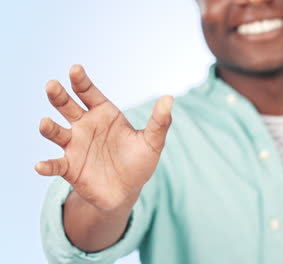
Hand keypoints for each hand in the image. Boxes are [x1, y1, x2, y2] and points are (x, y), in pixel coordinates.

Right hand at [36, 65, 172, 210]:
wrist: (127, 191)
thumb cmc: (139, 161)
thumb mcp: (152, 142)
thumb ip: (159, 122)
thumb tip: (169, 98)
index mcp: (104, 114)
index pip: (89, 93)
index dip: (82, 81)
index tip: (75, 69)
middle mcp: (85, 126)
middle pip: (67, 106)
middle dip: (58, 95)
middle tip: (52, 85)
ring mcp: (74, 146)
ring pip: (56, 132)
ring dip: (48, 127)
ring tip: (45, 123)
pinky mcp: (69, 168)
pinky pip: (55, 164)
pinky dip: (47, 165)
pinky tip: (41, 166)